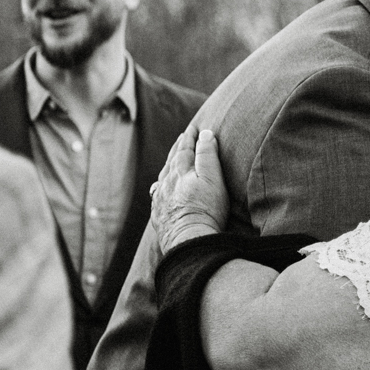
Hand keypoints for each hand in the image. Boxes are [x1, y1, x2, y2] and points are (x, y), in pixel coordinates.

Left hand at [152, 128, 228, 248]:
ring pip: (163, 176)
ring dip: (168, 165)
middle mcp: (167, 183)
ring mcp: (161, 199)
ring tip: (172, 159)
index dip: (190, 137)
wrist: (188, 241)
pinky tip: (159, 188)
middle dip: (178, 147)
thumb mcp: (212, 179)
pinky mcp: (159, 214)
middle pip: (172, 160)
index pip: (185, 149)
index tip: (194, 127)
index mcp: (180, 171)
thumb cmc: (205, 210)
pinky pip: (157, 194)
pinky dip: (160, 186)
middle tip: (183, 137)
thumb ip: (207, 155)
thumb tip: (205, 134)